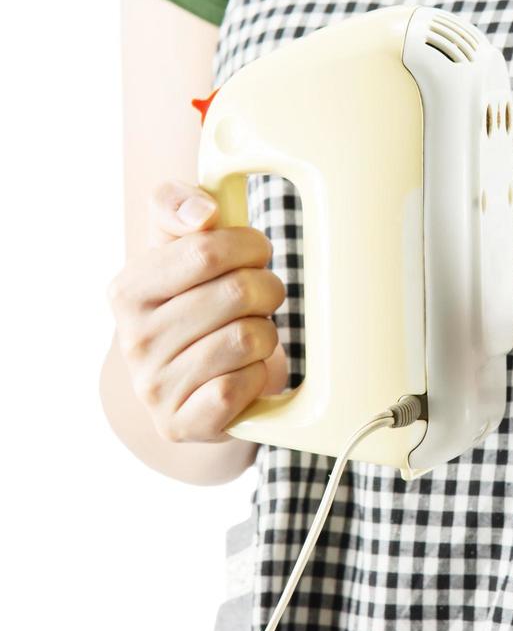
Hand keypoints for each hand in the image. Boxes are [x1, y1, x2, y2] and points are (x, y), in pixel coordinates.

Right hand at [106, 181, 287, 442]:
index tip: (253, 254)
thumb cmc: (198, 303)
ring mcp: (154, 389)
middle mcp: (133, 342)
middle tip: (259, 298)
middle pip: (238, 293)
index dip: (249, 246)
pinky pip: (244, 387)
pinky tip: (242, 374)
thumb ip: (178, 205)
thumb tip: (201, 212)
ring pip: (249, 338)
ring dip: (266, 333)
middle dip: (266, 290)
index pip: (208, 250)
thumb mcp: (182, 247)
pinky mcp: (182, 425)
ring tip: (249, 337)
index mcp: (128, 291)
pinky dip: (257, 376)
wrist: (199, 380)